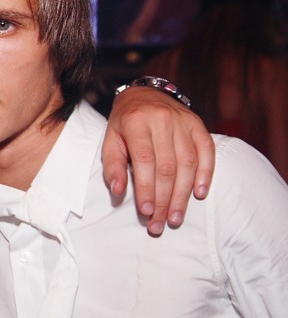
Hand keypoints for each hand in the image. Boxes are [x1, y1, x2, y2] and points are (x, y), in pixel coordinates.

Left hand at [102, 86, 213, 234]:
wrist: (144, 94)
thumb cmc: (124, 124)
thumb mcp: (110, 140)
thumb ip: (112, 165)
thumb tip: (117, 192)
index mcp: (136, 122)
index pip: (145, 161)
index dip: (146, 188)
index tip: (146, 212)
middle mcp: (162, 120)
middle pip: (167, 166)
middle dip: (164, 199)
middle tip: (160, 223)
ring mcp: (182, 121)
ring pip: (187, 163)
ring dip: (183, 194)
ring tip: (176, 218)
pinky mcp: (197, 124)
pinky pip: (207, 151)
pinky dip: (205, 174)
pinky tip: (199, 194)